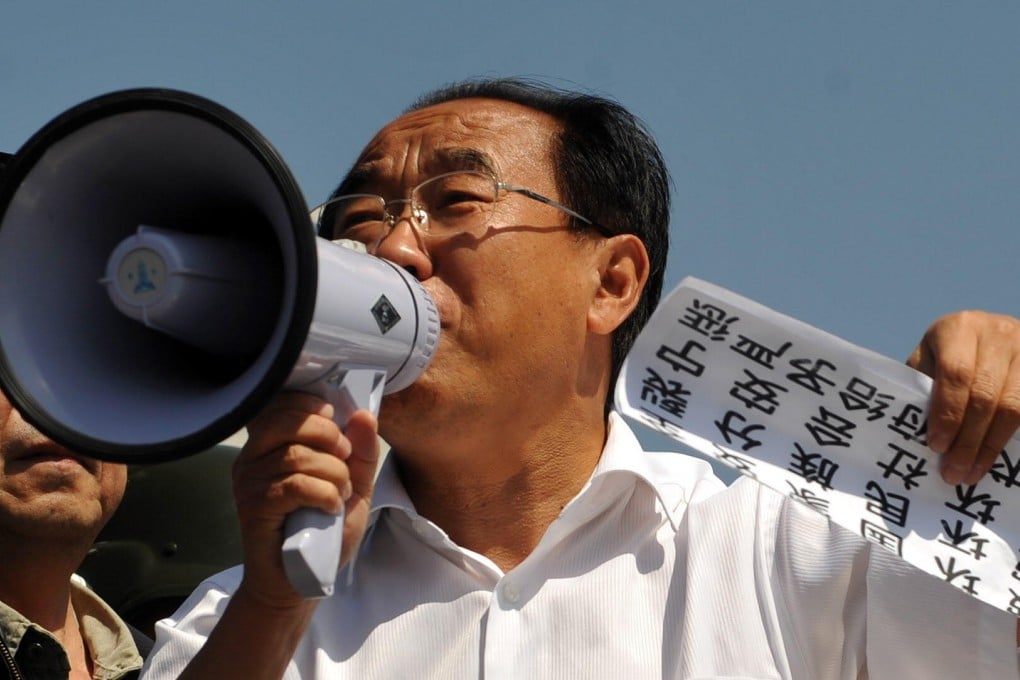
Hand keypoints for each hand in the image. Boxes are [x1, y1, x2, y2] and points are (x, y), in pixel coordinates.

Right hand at [231, 391, 380, 607]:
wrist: (298, 582)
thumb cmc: (322, 532)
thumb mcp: (352, 486)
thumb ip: (360, 452)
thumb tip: (364, 414)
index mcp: (269, 444)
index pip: (284, 404)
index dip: (316, 409)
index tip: (337, 427)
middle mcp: (252, 457)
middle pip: (290, 422)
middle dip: (330, 438)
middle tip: (345, 464)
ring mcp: (249, 482)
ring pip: (298, 456)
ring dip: (334, 475)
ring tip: (340, 495)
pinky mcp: (254, 507)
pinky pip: (295, 485)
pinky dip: (325, 494)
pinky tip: (331, 509)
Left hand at [907, 311, 1019, 484]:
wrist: (990, 334)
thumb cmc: (949, 354)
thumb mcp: (930, 360)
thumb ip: (925, 388)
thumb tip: (917, 436)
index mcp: (959, 328)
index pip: (955, 374)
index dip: (947, 413)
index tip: (936, 446)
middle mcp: (998, 333)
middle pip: (986, 395)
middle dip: (969, 440)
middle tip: (954, 472)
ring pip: (1015, 407)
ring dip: (992, 446)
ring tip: (972, 472)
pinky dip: (1012, 438)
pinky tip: (998, 458)